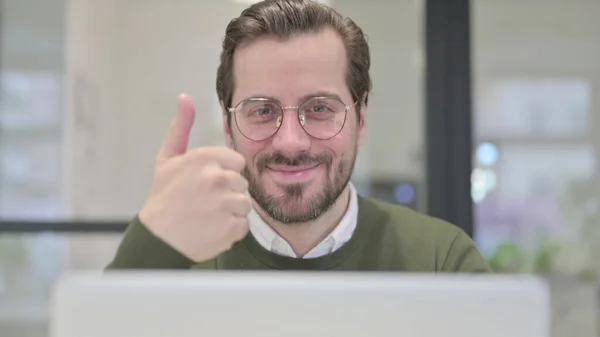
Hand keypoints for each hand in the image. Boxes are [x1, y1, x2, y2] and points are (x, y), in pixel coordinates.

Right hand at [138, 94, 250, 262]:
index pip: (237, 162)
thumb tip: (185, 97)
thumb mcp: (167, 159)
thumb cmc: (163, 198)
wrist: (158, 239)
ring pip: (245, 204)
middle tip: (205, 202)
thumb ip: (180, 128)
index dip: (224, 173)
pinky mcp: (231, 227)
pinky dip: (231, 230)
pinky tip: (212, 229)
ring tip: (209, 216)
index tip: (207, 184)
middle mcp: (217, 178)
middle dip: (228, 193)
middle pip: (242, 183)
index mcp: (205, 158)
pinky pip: (243, 225)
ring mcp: (225, 203)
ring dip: (231, 212)